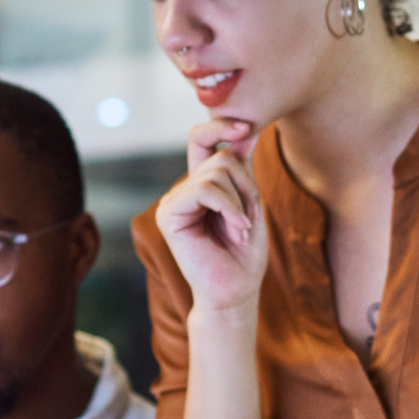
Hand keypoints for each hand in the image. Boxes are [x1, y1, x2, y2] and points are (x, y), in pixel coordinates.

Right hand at [156, 117, 266, 317]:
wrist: (235, 292)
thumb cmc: (244, 255)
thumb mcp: (250, 201)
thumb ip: (242, 168)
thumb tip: (247, 128)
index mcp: (199, 185)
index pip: (203, 139)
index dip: (222, 126)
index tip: (248, 127)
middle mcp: (182, 190)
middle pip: (220, 156)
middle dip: (247, 184)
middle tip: (250, 218)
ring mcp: (172, 201)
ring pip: (216, 172)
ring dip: (241, 201)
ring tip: (242, 230)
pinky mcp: (168, 214)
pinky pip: (205, 189)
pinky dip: (230, 208)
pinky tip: (237, 231)